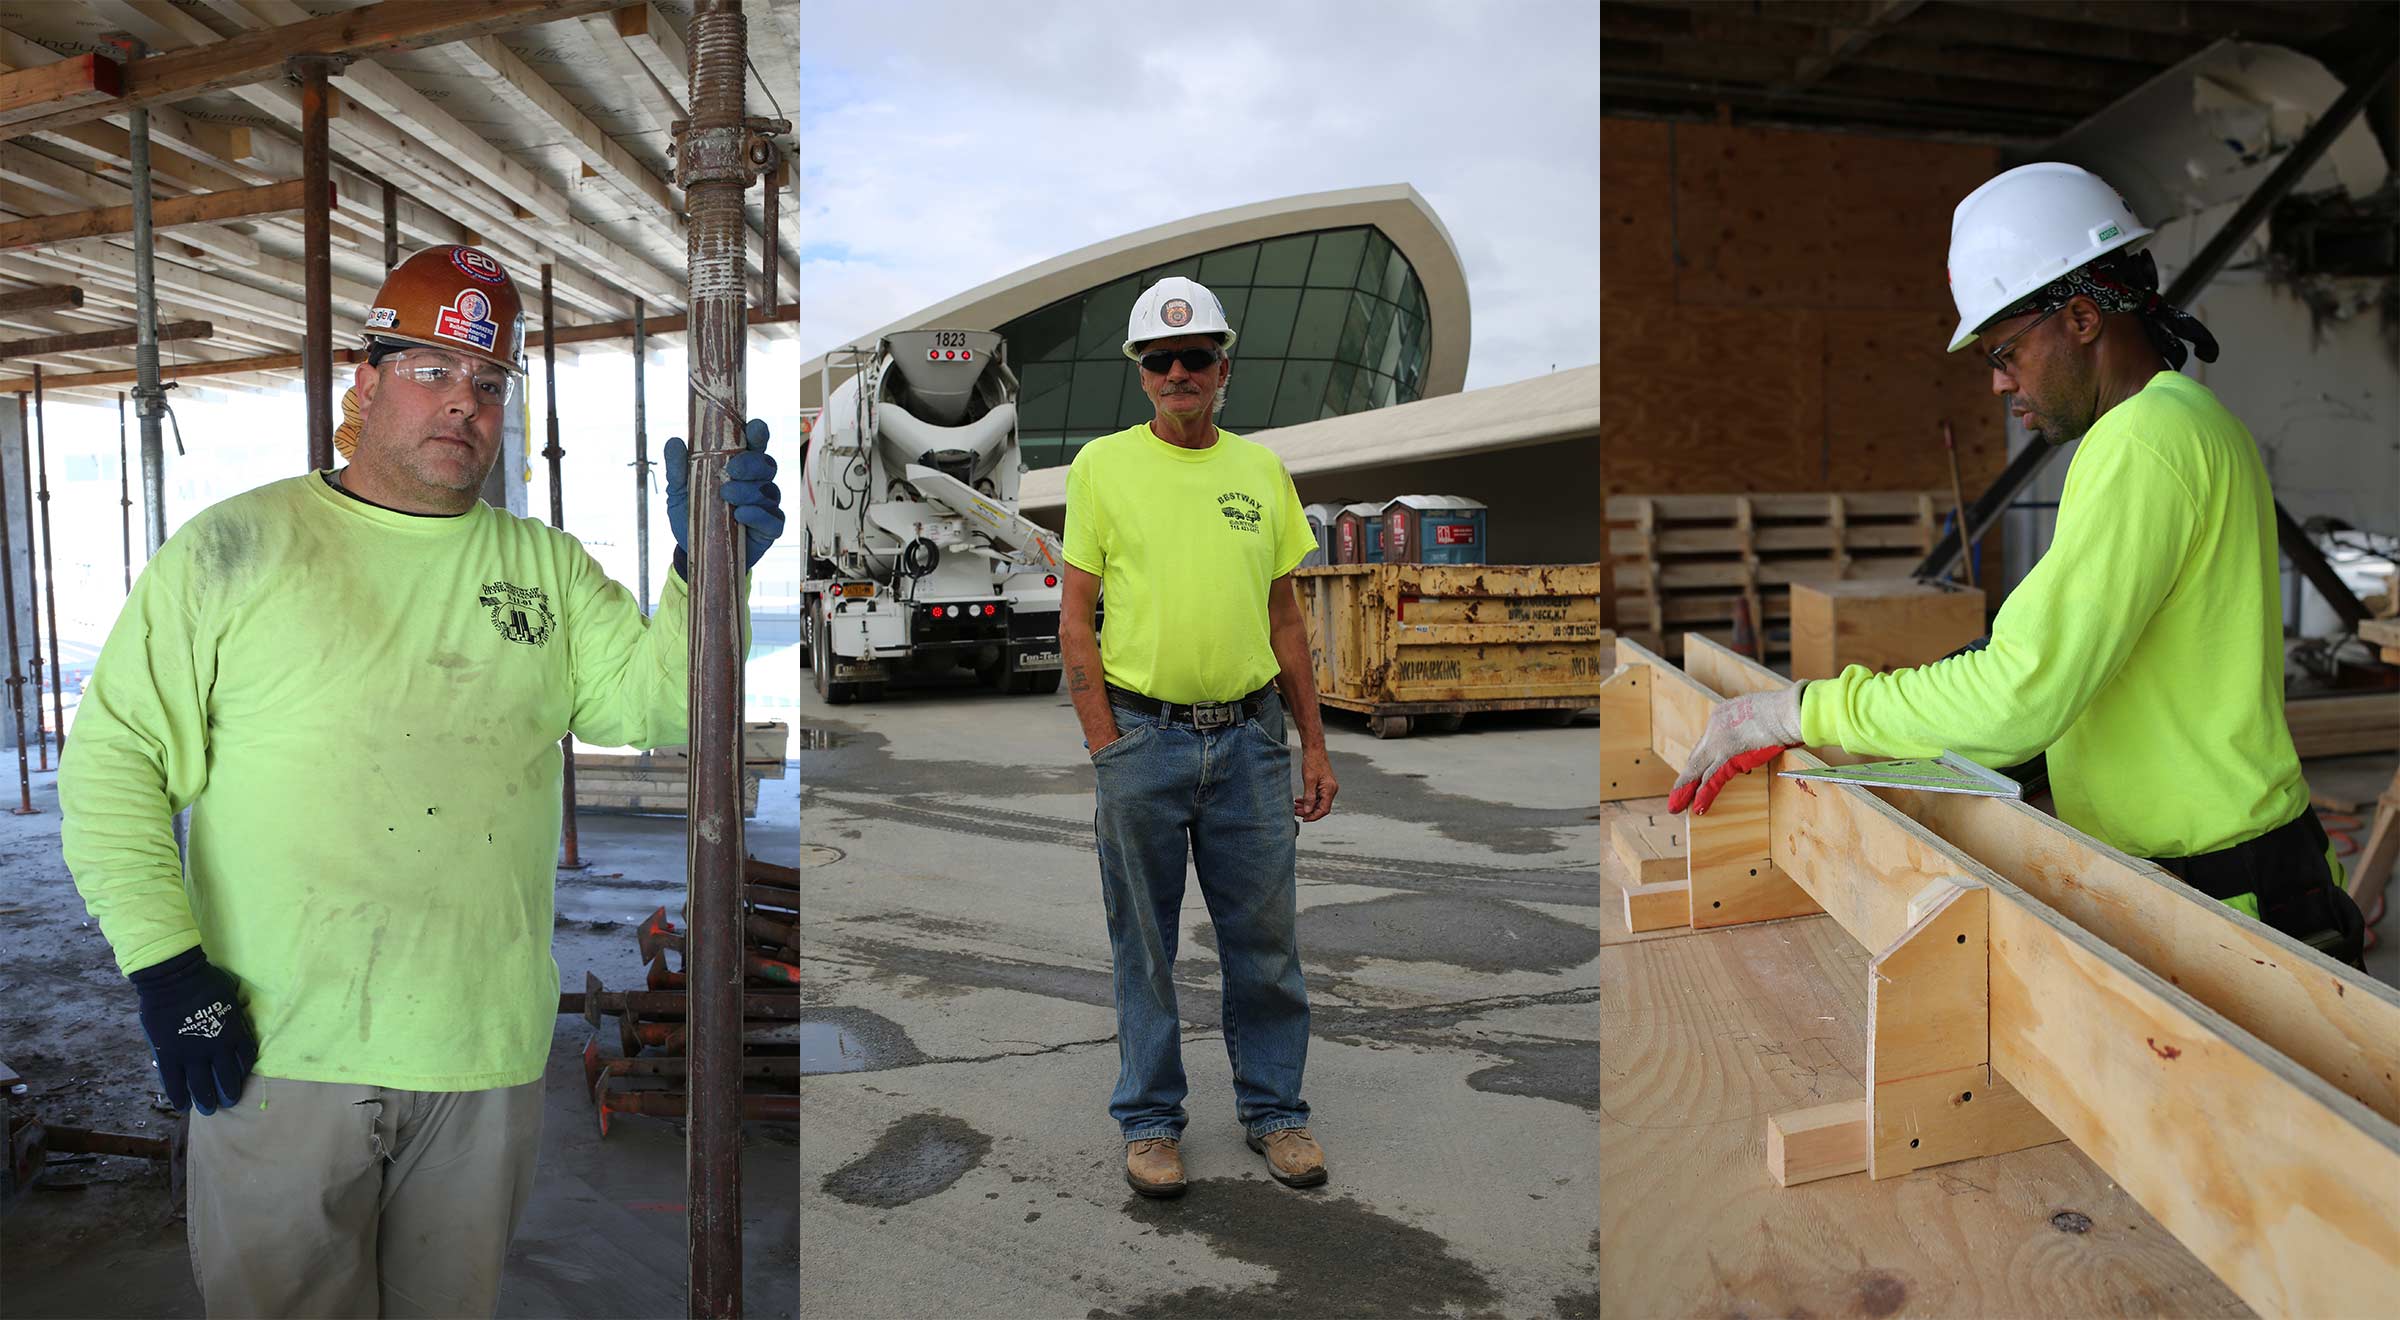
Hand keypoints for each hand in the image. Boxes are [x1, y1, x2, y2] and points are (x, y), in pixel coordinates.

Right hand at [129, 948, 257, 1115]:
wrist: (175, 979)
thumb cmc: (206, 981)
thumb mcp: (232, 998)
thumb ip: (234, 1016)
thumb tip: (237, 1023)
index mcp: (235, 1033)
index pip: (245, 1060)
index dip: (243, 1073)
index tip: (240, 1079)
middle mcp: (216, 1049)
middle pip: (226, 1079)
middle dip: (228, 1095)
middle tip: (227, 1103)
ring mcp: (192, 1054)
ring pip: (202, 1086)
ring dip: (206, 1101)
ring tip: (208, 1110)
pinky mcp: (169, 1056)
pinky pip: (174, 1083)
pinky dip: (179, 1096)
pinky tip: (182, 1106)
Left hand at [666, 418, 783, 570]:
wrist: (694, 549)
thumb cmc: (693, 513)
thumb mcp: (679, 490)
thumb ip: (678, 468)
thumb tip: (674, 442)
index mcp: (740, 465)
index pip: (756, 444)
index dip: (759, 433)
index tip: (754, 429)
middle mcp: (757, 482)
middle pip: (767, 464)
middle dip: (752, 464)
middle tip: (731, 471)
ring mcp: (766, 505)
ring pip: (769, 491)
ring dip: (749, 491)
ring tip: (727, 496)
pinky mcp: (769, 529)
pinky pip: (773, 519)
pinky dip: (758, 515)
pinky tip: (741, 515)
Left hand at [1295, 747, 1336, 820]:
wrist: (1314, 749)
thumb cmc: (1312, 762)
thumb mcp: (1309, 780)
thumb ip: (1309, 797)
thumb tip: (1308, 811)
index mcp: (1330, 789)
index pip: (1324, 810)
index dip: (1313, 816)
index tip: (1303, 819)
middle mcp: (1331, 790)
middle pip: (1321, 808)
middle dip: (1308, 812)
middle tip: (1296, 812)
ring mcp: (1328, 788)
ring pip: (1318, 803)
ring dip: (1307, 806)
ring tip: (1295, 807)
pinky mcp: (1324, 785)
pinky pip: (1317, 797)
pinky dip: (1308, 800)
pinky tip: (1299, 800)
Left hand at [1668, 684, 1805, 815]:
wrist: (1791, 710)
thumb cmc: (1787, 713)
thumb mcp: (1761, 718)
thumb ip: (1752, 731)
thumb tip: (1755, 743)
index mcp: (1723, 714)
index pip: (1707, 743)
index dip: (1701, 762)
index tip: (1696, 775)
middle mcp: (1715, 726)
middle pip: (1696, 758)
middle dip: (1686, 779)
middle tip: (1676, 795)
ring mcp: (1720, 740)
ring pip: (1698, 770)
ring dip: (1687, 791)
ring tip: (1677, 807)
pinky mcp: (1728, 754)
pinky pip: (1712, 778)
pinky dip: (1705, 794)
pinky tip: (1698, 808)